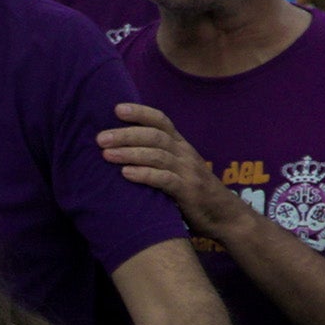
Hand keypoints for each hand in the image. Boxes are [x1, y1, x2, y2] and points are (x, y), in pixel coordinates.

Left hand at [95, 105, 240, 236]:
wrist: (224, 216)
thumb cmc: (193, 191)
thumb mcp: (178, 168)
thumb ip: (157, 157)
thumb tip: (121, 148)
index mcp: (181, 145)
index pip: (161, 120)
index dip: (140, 112)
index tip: (116, 108)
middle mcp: (185, 154)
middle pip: (155, 136)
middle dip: (126, 134)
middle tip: (100, 138)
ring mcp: (188, 172)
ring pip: (157, 155)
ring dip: (130, 153)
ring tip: (106, 154)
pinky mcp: (188, 192)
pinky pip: (165, 179)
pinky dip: (144, 175)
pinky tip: (126, 174)